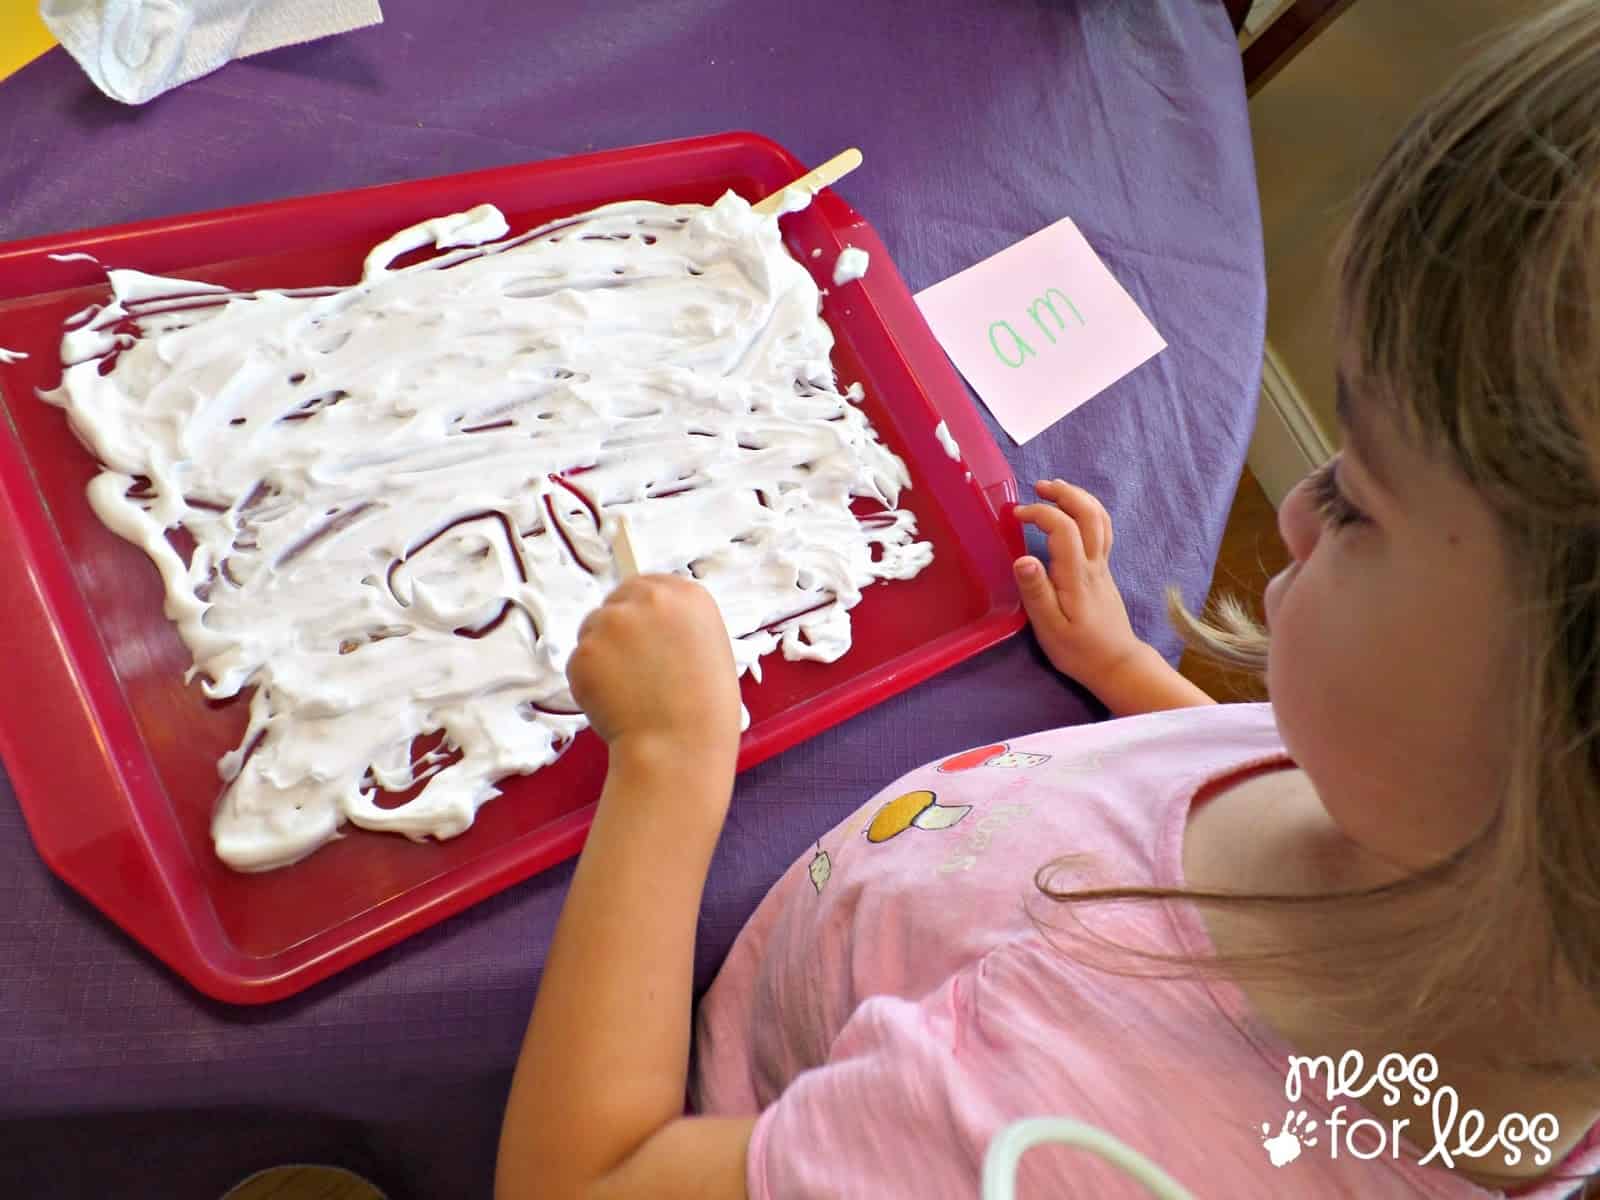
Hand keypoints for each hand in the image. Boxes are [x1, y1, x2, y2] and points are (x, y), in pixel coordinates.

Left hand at [567, 575, 741, 762]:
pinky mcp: (584, 650)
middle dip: (618, 630)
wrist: (679, 746)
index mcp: (688, 595)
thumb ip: (678, 624)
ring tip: (630, 690)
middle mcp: (649, 598)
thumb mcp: (710, 648)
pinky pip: (579, 661)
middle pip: (617, 601)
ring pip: (593, 630)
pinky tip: (614, 702)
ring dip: (602, 655)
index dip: (642, 612)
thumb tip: (650, 621)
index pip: (649, 585)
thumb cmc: (704, 709)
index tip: (643, 636)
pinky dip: (589, 681)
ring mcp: (612, 622)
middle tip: (631, 667)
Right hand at [1013, 480, 1145, 692]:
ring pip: (1100, 519)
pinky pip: (1101, 530)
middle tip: (1039, 487)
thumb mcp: (1049, 627)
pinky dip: (1087, 511)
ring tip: (1055, 490)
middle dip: (1065, 493)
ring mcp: (1102, 565)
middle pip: (1089, 514)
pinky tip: (1072, 513)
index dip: (1041, 513)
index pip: (1064, 528)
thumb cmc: (1077, 650)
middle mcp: (1094, 564)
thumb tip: (1022, 558)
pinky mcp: (1104, 570)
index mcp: (1077, 575)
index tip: (1016, 515)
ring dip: (1078, 498)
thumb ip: (1036, 592)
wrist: (1115, 663)